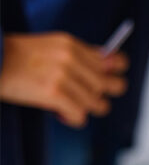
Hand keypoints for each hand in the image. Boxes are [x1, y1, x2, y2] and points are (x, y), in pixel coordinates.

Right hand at [0, 33, 127, 126]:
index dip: (116, 74)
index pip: (115, 61)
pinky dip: (72, 119)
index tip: (112, 79)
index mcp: (71, 45)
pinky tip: (60, 115)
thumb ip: (80, 56)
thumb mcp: (51, 48)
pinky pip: (80, 115)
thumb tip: (111, 64)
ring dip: (84, 109)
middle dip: (101, 97)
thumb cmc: (17, 59)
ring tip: (67, 106)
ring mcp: (63, 75)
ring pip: (97, 104)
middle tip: (86, 99)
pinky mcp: (54, 93)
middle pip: (111, 86)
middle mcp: (71, 58)